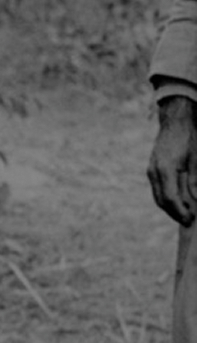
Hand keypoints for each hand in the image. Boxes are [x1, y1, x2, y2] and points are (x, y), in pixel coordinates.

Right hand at [150, 95, 196, 225]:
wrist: (176, 121)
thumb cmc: (189, 138)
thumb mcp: (196, 159)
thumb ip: (194, 180)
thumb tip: (195, 200)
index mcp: (165, 170)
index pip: (170, 198)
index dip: (180, 211)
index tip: (190, 219)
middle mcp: (154, 172)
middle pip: (161, 200)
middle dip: (174, 213)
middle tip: (188, 221)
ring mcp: (151, 171)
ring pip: (158, 196)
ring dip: (170, 207)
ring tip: (183, 213)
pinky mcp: (153, 169)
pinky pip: (158, 189)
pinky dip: (167, 197)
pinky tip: (178, 200)